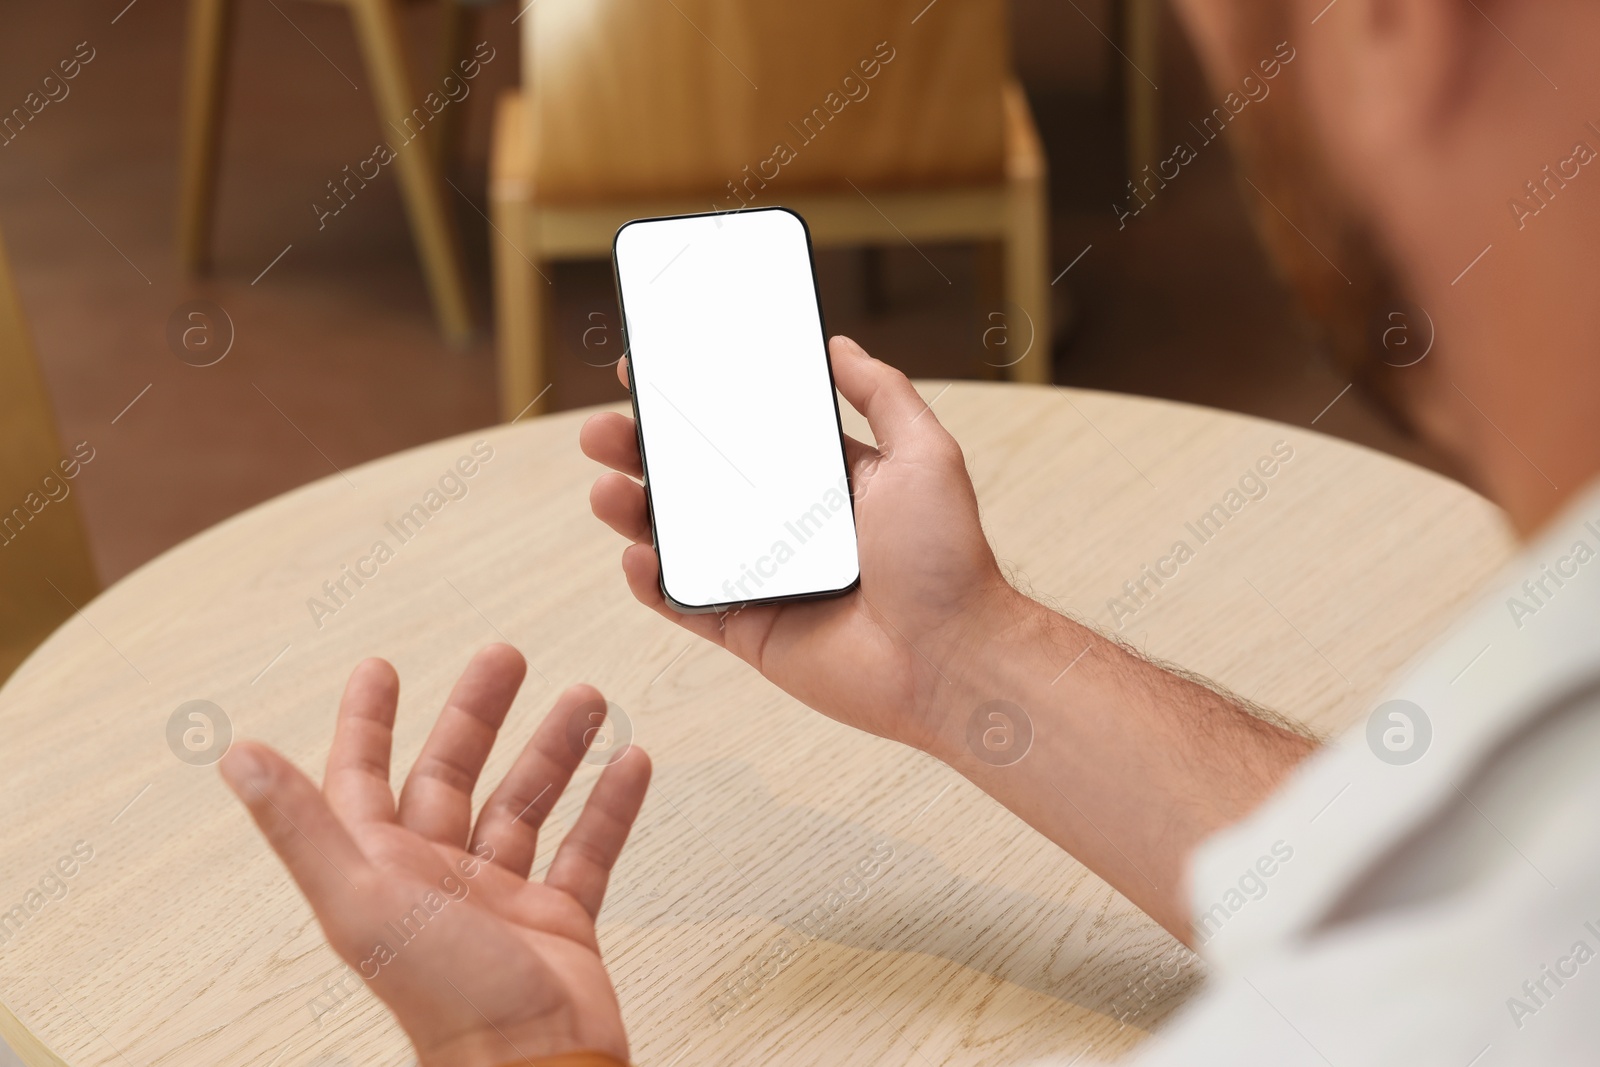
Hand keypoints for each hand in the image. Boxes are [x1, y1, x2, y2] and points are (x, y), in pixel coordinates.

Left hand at [219, 646, 649, 1066]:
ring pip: (525, 805)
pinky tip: (629, 765)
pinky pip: (586, 850)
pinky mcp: (558, 921)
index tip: (380, 670)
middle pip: (454, 777)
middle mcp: (438, 880)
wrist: (536, 1064)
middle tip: (506, 658)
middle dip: (479, 713)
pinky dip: (608, 807)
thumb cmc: (446, 1000)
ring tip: (586, 699)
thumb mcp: (363, 900)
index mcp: (384, 871)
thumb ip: (302, 827)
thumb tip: (238, 758)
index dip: (368, 723)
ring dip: (554, 750)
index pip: (364, 780)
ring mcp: (500, 900)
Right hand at [581, 335, 1024, 752]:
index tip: (651, 369)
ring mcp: (763, 578)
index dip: (696, 402)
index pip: (744, 431)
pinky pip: (684, 604)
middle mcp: (787, 525)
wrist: (951, 659)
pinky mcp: (749, 630)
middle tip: (606, 428)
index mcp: (822, 481)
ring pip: (678, 538)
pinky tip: (636, 555)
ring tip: (606, 486)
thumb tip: (839, 344)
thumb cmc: (947, 560)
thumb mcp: (924, 454)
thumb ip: (882, 394)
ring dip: (632, 510)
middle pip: (696, 480)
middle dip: (643, 451)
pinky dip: (652, 582)